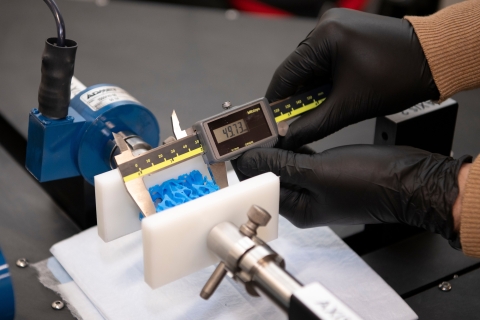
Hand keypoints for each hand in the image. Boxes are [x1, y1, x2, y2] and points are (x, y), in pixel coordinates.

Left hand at [236, 145, 470, 245]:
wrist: (411, 180)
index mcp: (298, 208)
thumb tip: (249, 160)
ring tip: (263, 128)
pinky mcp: (330, 174)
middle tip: (249, 130)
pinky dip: (294, 147)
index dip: (246, 164)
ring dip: (276, 149)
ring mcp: (318, 187)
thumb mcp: (318, 172)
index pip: (260, 185)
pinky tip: (288, 133)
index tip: (236, 143)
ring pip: (287, 166)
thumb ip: (281, 166)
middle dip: (259, 154)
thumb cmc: (372, 182)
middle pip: (272, 175)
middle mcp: (306, 201)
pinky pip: (304, 160)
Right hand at [267, 9, 439, 149]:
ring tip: (324, 106)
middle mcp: (327, 25)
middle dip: (297, 97)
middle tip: (297, 121)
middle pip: (296, 70)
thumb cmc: (399, 76)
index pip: (285, 74)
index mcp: (325, 37)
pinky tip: (332, 92)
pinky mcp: (345, 32)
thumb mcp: (349, 107)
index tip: (271, 120)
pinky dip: (323, 79)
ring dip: (312, 89)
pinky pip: (323, 59)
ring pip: (310, 66)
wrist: (433, 61)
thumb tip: (290, 135)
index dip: (276, 101)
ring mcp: (336, 26)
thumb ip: (313, 124)